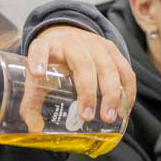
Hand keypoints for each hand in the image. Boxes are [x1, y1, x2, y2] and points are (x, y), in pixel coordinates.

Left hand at [21, 25, 136, 128]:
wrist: (69, 34)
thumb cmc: (52, 58)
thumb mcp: (38, 71)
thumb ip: (33, 96)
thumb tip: (33, 126)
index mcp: (48, 45)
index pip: (40, 49)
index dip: (39, 60)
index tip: (37, 74)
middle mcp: (72, 42)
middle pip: (83, 64)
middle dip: (87, 91)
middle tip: (86, 116)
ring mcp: (95, 44)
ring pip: (108, 67)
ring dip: (111, 94)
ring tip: (108, 117)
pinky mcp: (113, 50)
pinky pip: (125, 70)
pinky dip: (127, 91)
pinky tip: (123, 110)